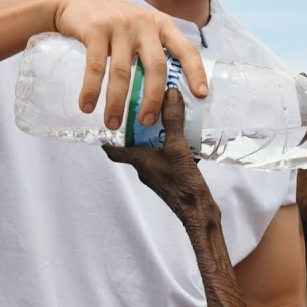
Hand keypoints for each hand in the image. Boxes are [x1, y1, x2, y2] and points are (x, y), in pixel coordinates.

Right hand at [48, 0, 208, 131]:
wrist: (74, 0)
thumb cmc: (112, 22)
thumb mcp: (139, 28)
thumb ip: (152, 50)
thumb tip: (162, 95)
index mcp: (161, 25)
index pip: (186, 49)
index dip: (196, 72)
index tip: (201, 95)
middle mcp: (144, 23)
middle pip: (156, 66)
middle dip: (152, 98)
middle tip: (146, 121)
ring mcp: (120, 25)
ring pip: (123, 72)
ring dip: (117, 102)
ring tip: (113, 123)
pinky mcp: (96, 29)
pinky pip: (95, 67)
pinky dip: (91, 90)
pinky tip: (87, 106)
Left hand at [103, 88, 217, 228]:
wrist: (199, 212)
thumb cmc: (183, 185)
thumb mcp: (177, 148)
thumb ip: (173, 121)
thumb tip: (170, 94)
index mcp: (139, 160)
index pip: (113, 149)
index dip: (107, 136)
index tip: (107, 120)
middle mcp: (145, 168)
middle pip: (134, 146)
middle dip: (138, 128)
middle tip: (144, 109)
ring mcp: (159, 174)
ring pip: (152, 151)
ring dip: (157, 136)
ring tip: (169, 118)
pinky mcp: (172, 177)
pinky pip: (167, 156)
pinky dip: (173, 145)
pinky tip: (187, 137)